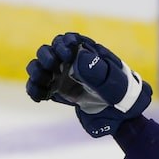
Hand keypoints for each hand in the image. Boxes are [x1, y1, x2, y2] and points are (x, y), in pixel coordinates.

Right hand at [25, 32, 151, 136]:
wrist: (123, 119)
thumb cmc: (124, 96)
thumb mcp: (116, 85)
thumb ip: (99, 73)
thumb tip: (79, 57)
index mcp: (87, 53)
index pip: (69, 40)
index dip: (64, 43)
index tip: (68, 54)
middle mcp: (72, 62)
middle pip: (49, 51)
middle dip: (46, 56)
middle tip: (52, 65)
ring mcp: (62, 77)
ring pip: (39, 67)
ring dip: (36, 71)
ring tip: (44, 81)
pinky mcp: (56, 92)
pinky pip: (38, 87)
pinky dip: (34, 90)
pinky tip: (40, 97)